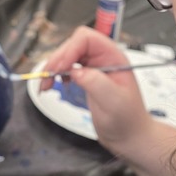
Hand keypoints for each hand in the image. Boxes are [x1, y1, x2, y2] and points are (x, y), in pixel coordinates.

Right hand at [39, 27, 152, 153]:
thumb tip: (75, 70)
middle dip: (58, 59)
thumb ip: (95, 82)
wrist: (129, 137)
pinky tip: (54, 84)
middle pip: (73, 45)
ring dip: (53, 67)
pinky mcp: (86, 77)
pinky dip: (56, 74)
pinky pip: (67, 67)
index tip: (60, 68)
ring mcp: (94, 67)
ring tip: (46, 84)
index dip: (70, 50)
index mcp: (114, 57)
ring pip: (67, 55)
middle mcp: (103, 59)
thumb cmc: (127, 120)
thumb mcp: (113, 101)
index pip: (86, 39)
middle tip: (48, 78)